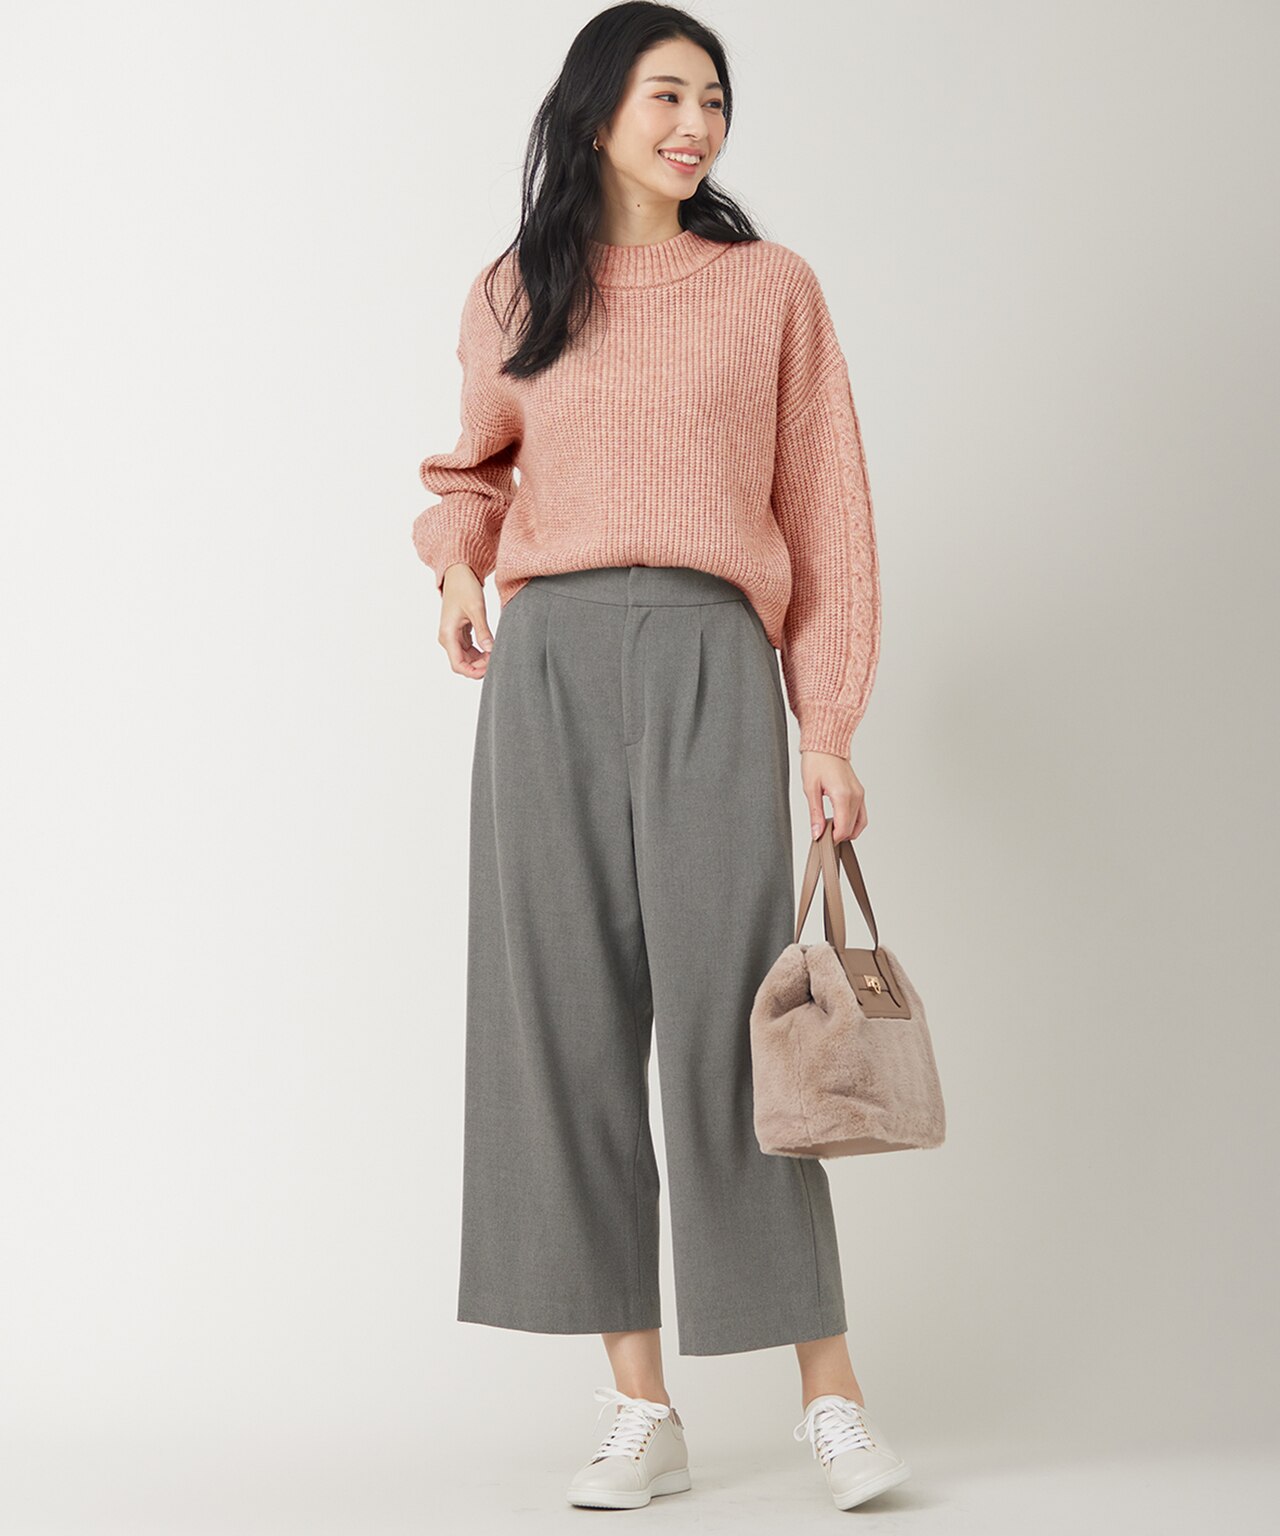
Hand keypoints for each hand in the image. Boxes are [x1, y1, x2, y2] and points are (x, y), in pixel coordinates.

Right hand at [438, 563, 493, 677]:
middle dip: (480, 666)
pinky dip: (480, 652)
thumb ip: (483, 630)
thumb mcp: (476, 608)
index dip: (474, 672)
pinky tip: (491, 647)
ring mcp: (453, 636)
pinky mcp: (459, 633)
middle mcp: (448, 638)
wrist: (458, 573)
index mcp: (448, 635)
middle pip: (463, 664)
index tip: (490, 669)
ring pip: (467, 658)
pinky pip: (469, 649)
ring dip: (481, 660)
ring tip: (496, 652)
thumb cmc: (465, 587)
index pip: (458, 665)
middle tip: (497, 658)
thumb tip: (490, 650)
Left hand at [800, 750, 867, 842]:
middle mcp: (855, 796)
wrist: (826, 745)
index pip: (843, 828)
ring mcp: (860, 794)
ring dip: (847, 831)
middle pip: (852, 828)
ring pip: (860, 824)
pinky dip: (853, 822)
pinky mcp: (860, 793)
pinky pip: (861, 815)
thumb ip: (815, 814)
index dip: (832, 839)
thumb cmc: (816, 762)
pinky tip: (840, 822)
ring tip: (831, 829)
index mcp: (843, 795)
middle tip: (823, 834)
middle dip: (838, 835)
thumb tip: (817, 833)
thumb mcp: (810, 789)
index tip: (821, 839)